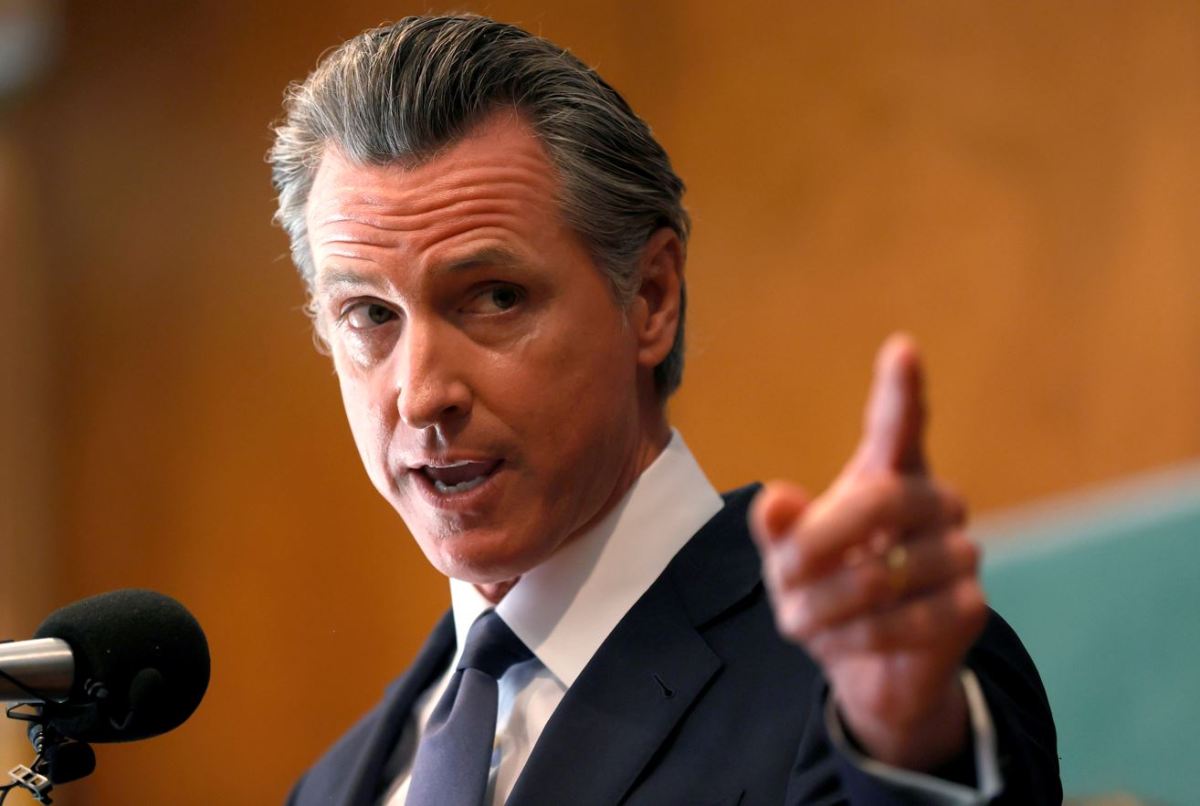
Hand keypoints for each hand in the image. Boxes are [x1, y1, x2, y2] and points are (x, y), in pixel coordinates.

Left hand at [749, 333, 987, 770]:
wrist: (868, 668)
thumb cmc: (828, 590)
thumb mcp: (789, 558)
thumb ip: (781, 529)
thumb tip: (773, 500)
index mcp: (888, 474)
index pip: (899, 425)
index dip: (901, 389)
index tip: (902, 349)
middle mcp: (934, 502)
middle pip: (881, 501)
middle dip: (818, 541)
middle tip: (781, 572)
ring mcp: (958, 554)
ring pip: (883, 574)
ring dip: (825, 603)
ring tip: (798, 618)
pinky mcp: (970, 608)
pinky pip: (903, 622)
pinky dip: (855, 637)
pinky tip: (841, 640)